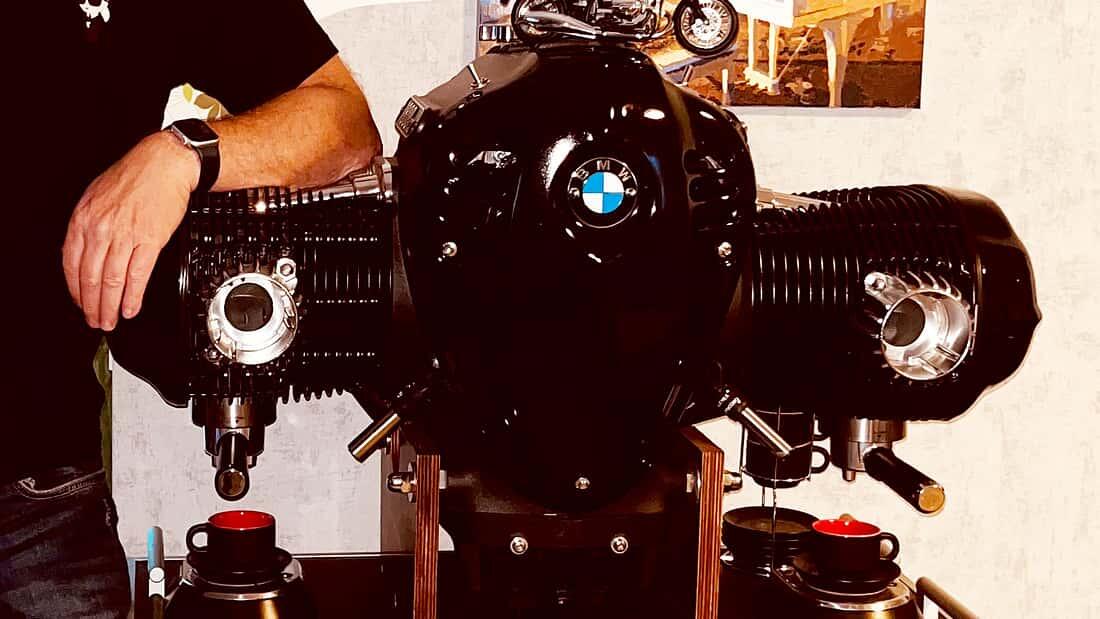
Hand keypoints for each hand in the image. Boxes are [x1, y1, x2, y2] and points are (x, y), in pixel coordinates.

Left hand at [63, 131, 199, 330]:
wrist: (164, 164)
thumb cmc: (136, 177)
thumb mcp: (98, 196)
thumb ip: (89, 224)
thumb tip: (86, 252)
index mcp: (84, 218)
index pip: (71, 263)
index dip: (75, 289)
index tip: (80, 302)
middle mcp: (101, 228)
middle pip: (90, 277)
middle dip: (91, 305)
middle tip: (94, 319)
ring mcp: (125, 235)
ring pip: (112, 281)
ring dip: (110, 306)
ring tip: (111, 319)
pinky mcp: (150, 240)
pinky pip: (137, 275)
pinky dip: (133, 296)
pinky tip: (131, 307)